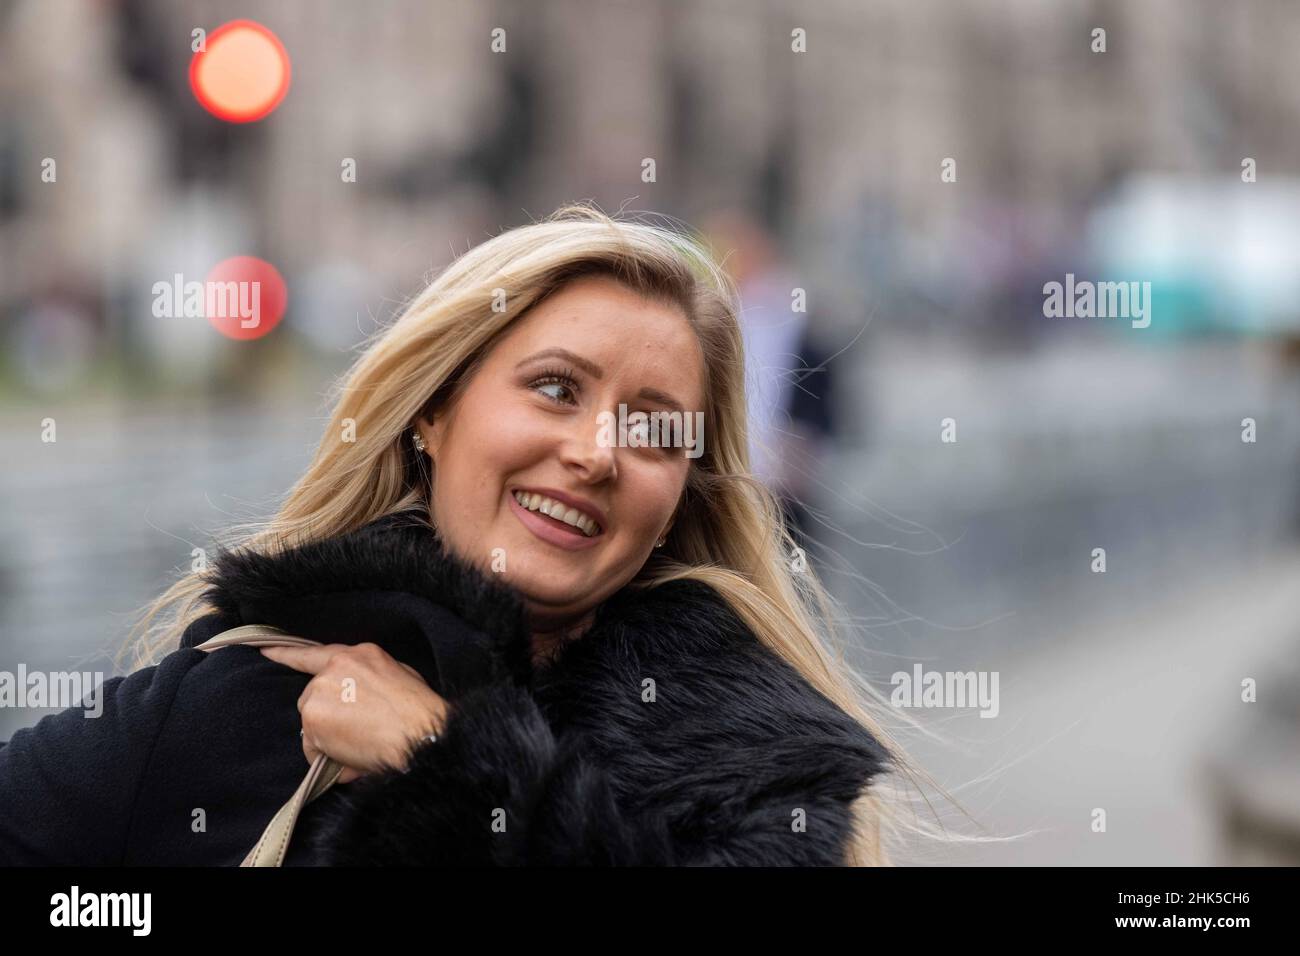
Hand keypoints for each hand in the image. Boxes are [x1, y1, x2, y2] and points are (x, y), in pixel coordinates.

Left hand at [258, 643, 449, 783]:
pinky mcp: (313, 717)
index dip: (287, 654)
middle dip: (328, 715)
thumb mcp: (401, 679)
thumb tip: (358, 702)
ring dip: (328, 737)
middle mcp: (336, 668)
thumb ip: (371, 680)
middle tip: (357, 732)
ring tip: (362, 744)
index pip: (316, 653)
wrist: (420, 734)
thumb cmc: (420, 713)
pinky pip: (311, 746)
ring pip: (312, 722)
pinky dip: (327, 757)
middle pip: (313, 696)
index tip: (264, 651)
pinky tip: (353, 756)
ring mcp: (321, 691)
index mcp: (360, 655)